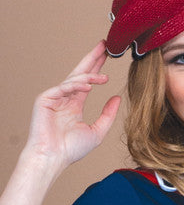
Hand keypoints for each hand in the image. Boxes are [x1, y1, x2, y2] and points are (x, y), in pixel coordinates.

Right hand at [23, 41, 120, 169]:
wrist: (53, 159)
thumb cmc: (71, 149)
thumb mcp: (97, 131)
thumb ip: (108, 114)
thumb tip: (117, 98)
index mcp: (74, 104)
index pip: (88, 81)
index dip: (97, 67)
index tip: (108, 55)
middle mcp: (65, 98)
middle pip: (80, 72)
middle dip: (92, 58)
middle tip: (105, 45)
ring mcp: (54, 97)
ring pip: (74, 79)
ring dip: (90, 75)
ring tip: (104, 76)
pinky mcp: (45, 99)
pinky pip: (63, 87)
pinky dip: (76, 85)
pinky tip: (89, 86)